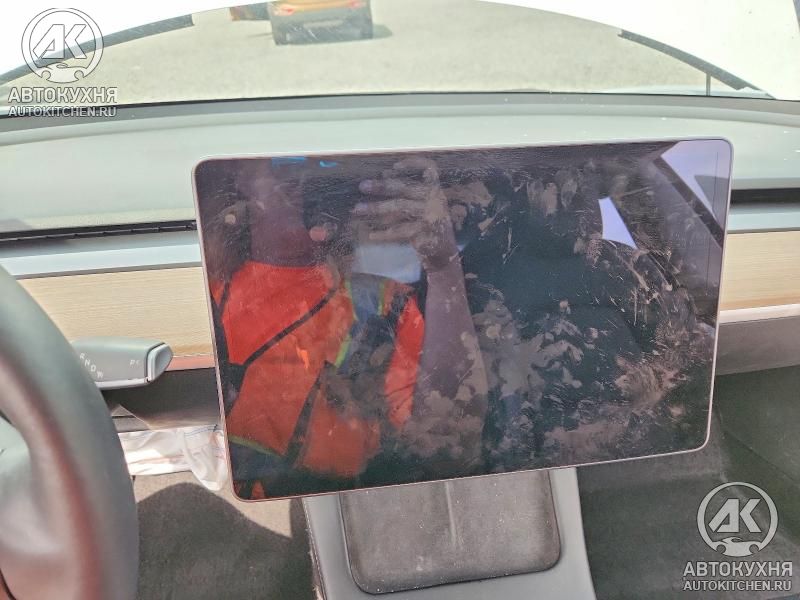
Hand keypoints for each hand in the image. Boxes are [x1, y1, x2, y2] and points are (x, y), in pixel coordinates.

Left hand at [354, 157, 458, 271]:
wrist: (443, 249)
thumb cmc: (428, 221)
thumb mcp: (422, 204)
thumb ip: (407, 193)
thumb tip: (383, 176)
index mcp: (435, 189)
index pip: (429, 169)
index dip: (413, 164)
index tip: (394, 166)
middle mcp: (434, 199)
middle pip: (405, 188)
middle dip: (382, 186)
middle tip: (362, 186)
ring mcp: (430, 216)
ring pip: (398, 208)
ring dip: (376, 208)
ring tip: (358, 209)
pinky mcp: (423, 232)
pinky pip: (399, 231)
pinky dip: (384, 234)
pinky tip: (371, 235)